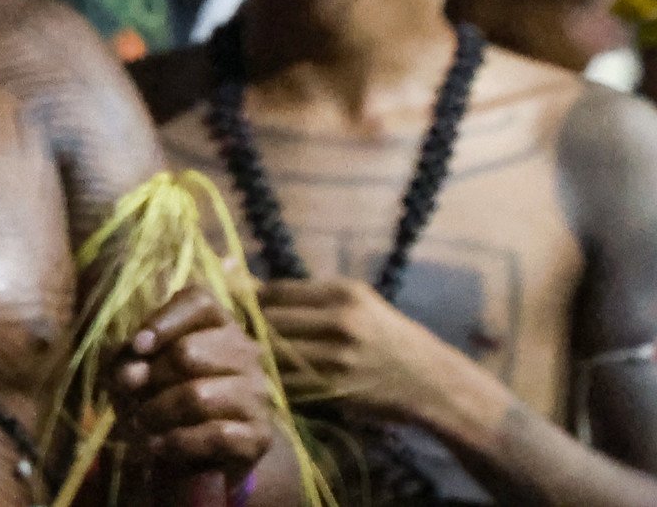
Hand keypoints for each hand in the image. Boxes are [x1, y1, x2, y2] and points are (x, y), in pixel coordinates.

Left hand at [109, 287, 274, 480]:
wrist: (202, 449)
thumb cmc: (164, 393)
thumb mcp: (137, 369)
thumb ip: (126, 361)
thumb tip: (128, 373)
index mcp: (218, 323)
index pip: (199, 302)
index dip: (163, 321)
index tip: (136, 346)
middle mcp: (244, 352)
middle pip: (188, 352)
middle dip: (149, 375)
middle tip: (126, 392)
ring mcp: (256, 394)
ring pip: (199, 397)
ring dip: (158, 412)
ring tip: (138, 423)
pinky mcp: (259, 435)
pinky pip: (216, 436)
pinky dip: (177, 441)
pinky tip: (157, 445)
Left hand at [261, 277, 473, 424]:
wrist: (431, 381)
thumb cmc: (387, 336)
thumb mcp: (354, 303)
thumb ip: (304, 295)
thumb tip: (242, 279)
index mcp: (344, 293)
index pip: (277, 291)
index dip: (250, 299)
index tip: (240, 307)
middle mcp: (342, 322)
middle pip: (270, 321)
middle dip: (250, 329)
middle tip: (240, 335)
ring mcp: (339, 358)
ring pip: (274, 354)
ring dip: (258, 357)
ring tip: (252, 356)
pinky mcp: (337, 390)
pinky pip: (288, 384)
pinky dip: (274, 381)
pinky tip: (273, 378)